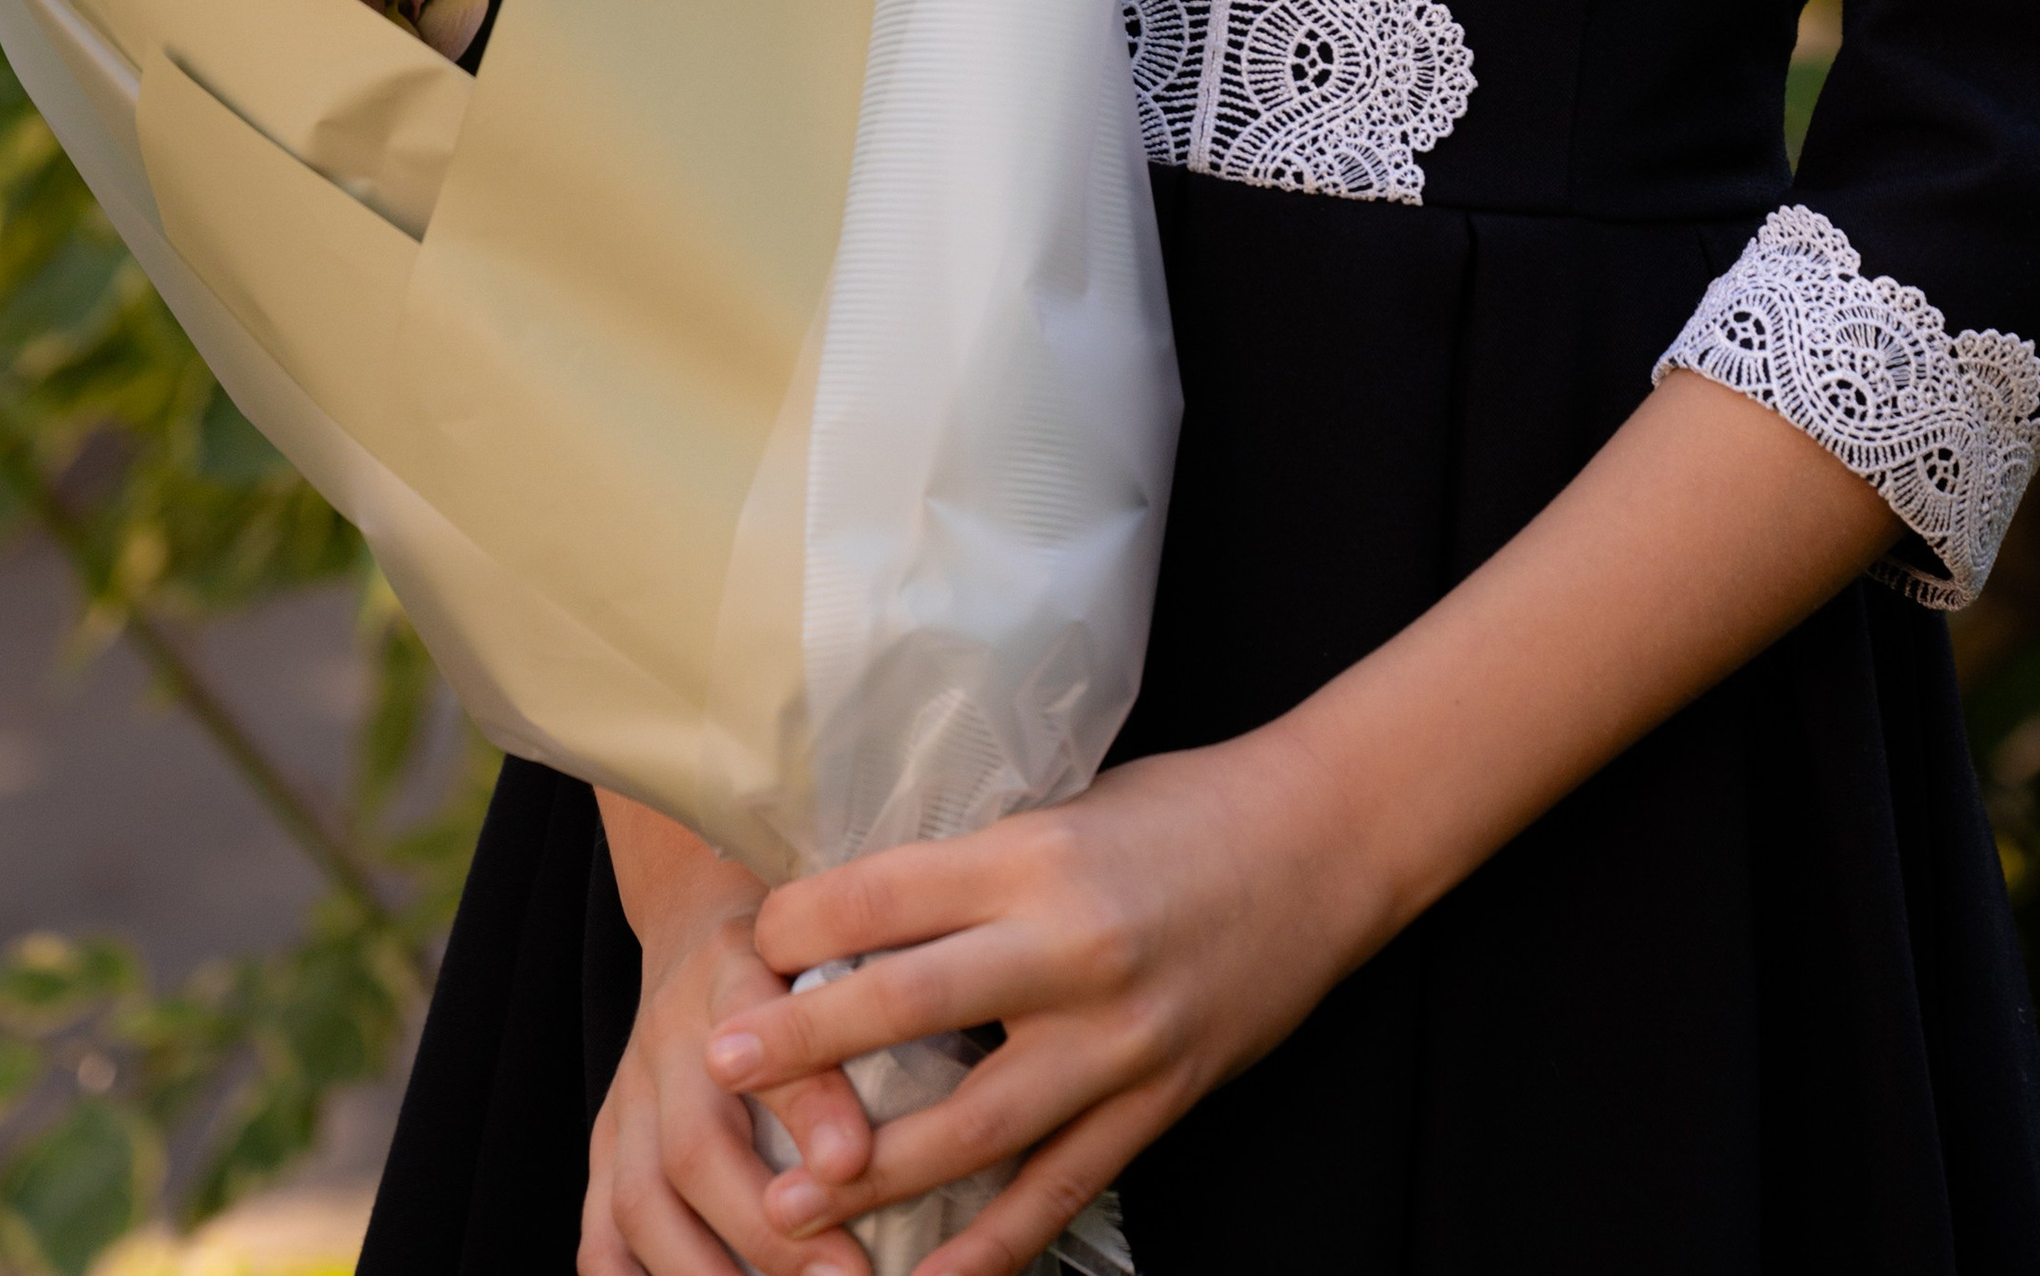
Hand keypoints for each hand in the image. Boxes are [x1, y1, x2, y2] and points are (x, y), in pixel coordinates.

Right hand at [581, 861, 878, 1275]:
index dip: (809, 1101)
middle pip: (694, 1141)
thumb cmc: (795, 958)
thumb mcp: (838, 948)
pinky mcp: (606, 1152)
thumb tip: (964, 1094)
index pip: (765, 1025)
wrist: (695, 929)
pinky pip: (600, 1238)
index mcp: (736, 973)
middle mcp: (671, 1038)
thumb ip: (881, 1002)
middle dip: (769, 1231)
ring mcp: (628, 1101)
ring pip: (640, 1200)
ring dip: (706, 1274)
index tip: (854, 1161)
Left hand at [703, 731, 1367, 1275]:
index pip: (891, 892)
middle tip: (718, 1071)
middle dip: (807, 1045)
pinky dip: (988, 1246)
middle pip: (915, 1006)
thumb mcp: (1063, 808)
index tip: (744, 948)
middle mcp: (1073, 948)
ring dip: (875, 1174)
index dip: (805, 924)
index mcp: (1037, 854)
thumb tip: (855, 914)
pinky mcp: (1159, 1102)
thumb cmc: (1179, 809)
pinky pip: (1058, 1190)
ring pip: (977, 1127)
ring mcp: (1119, 1039)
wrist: (1321, 841)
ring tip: (784, 1211)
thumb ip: (973, 870)